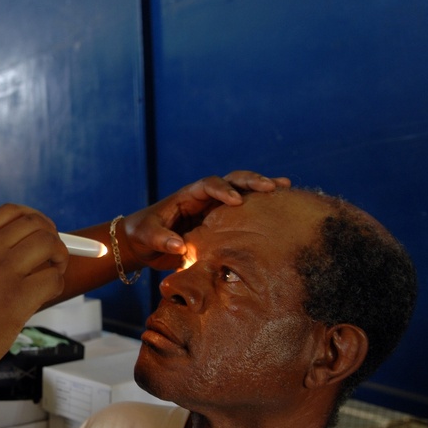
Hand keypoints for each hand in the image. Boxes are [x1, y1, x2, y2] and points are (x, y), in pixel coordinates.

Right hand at [0, 204, 68, 387]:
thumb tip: (28, 244)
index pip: (11, 211)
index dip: (35, 218)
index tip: (43, 230)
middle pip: (35, 225)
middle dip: (53, 238)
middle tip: (54, 255)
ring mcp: (1, 275)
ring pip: (49, 246)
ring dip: (59, 258)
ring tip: (53, 273)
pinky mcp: (16, 299)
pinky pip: (53, 279)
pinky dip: (57, 284)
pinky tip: (46, 294)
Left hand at [120, 170, 289, 270]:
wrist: (141, 243)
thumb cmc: (141, 235)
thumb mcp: (146, 237)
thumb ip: (161, 240)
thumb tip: (180, 246)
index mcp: (187, 196)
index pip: (208, 185)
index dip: (222, 190)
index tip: (236, 201)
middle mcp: (203, 198)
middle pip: (231, 181)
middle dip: (251, 181)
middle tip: (272, 187)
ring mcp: (213, 209)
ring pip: (241, 192)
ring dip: (261, 188)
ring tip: (286, 187)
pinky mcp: (220, 223)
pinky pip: (242, 212)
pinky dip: (259, 207)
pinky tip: (280, 206)